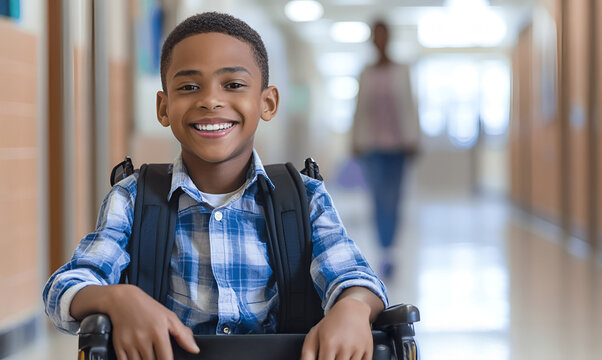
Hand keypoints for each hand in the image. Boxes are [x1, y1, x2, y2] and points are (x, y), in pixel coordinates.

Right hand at [72, 284, 198, 359]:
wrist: (123, 300)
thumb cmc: (149, 308)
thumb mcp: (169, 317)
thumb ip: (183, 335)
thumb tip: (195, 350)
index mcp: (158, 332)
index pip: (166, 359)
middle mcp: (143, 339)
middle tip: (157, 355)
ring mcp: (130, 343)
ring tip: (149, 355)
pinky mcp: (118, 346)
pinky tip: (138, 357)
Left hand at [300, 297, 372, 359]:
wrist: (352, 310)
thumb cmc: (331, 324)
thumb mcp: (314, 335)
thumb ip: (307, 354)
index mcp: (329, 343)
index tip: (323, 359)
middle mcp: (344, 346)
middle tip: (332, 356)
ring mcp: (358, 349)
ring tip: (340, 355)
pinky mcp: (368, 350)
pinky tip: (350, 356)